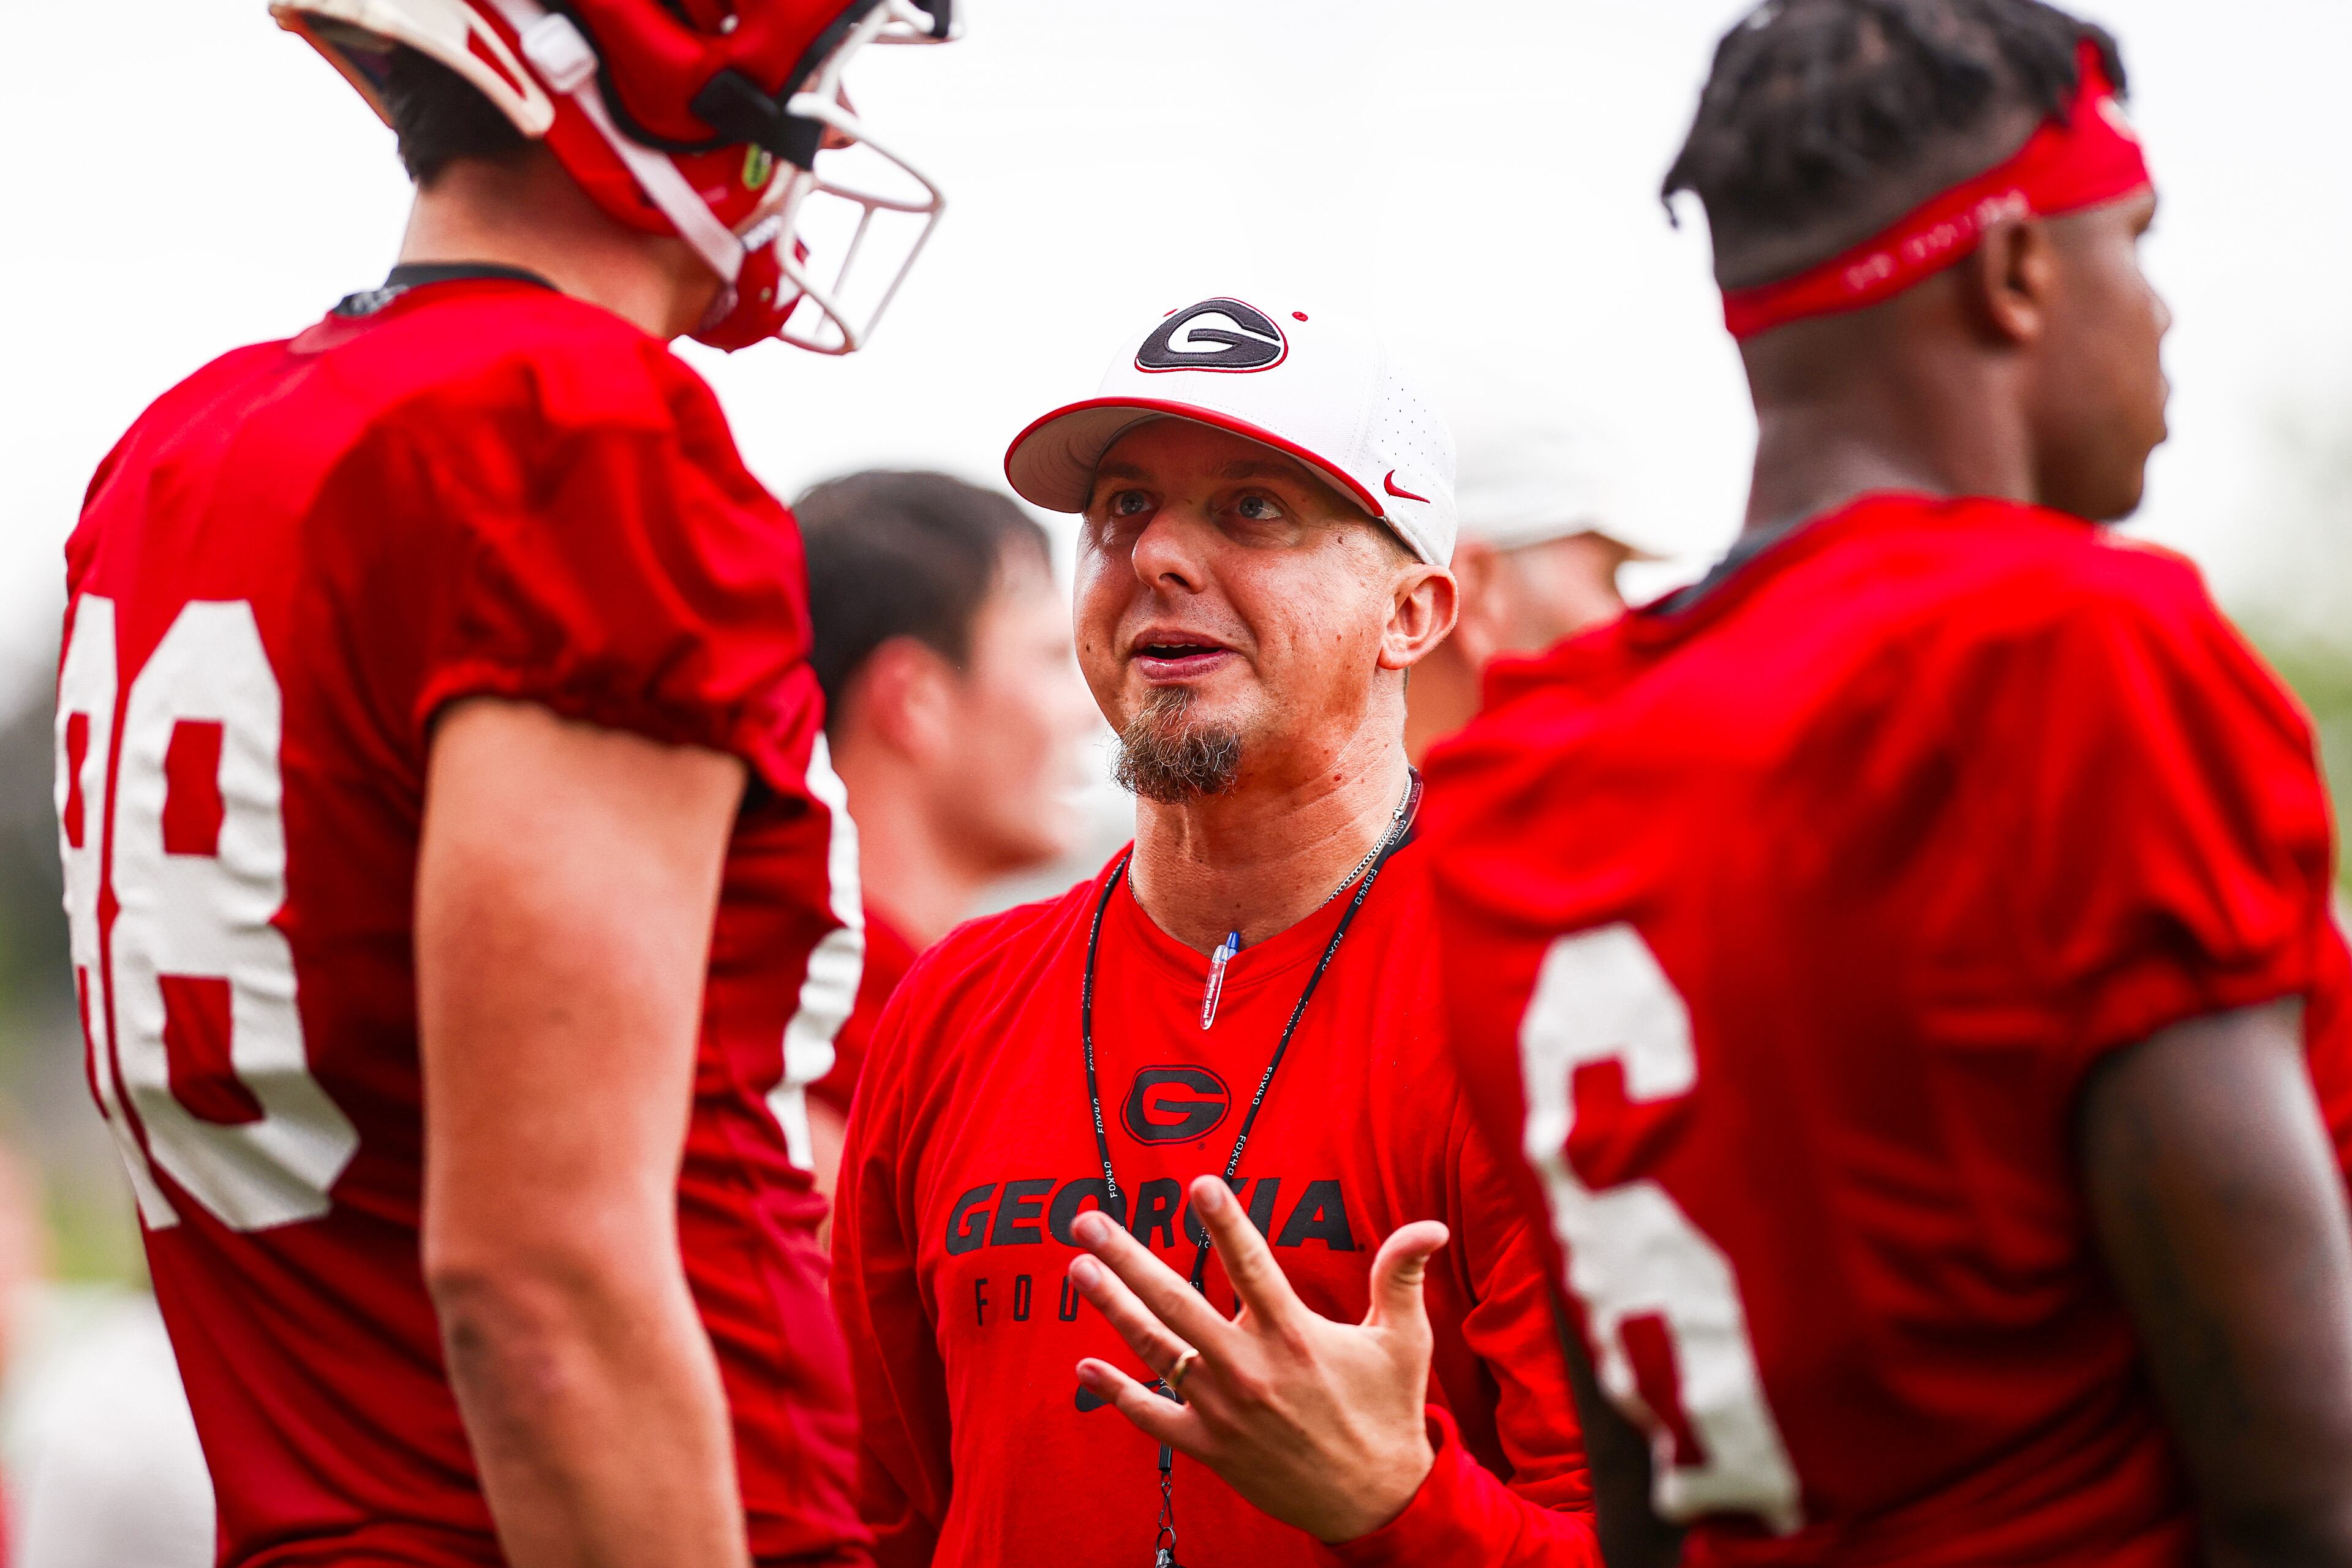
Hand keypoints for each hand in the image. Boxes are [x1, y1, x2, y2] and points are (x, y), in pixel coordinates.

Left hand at [1067, 1173, 1447, 1543]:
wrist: (1376, 1503)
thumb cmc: (1388, 1414)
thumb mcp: (1403, 1343)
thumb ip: (1401, 1277)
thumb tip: (1428, 1225)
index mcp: (1292, 1335)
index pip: (1250, 1264)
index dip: (1225, 1222)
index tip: (1198, 1184)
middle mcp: (1248, 1368)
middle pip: (1175, 1301)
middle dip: (1127, 1257)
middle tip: (1086, 1221)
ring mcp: (1222, 1410)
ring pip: (1154, 1349)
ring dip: (1112, 1307)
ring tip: (1077, 1270)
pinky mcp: (1209, 1446)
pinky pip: (1151, 1416)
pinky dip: (1116, 1393)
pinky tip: (1083, 1367)